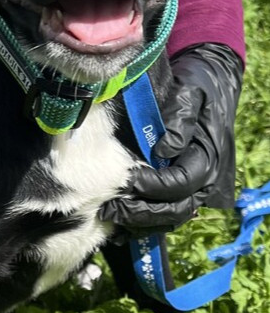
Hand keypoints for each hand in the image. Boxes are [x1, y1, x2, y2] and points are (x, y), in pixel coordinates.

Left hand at [100, 43, 242, 236]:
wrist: (204, 88)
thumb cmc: (194, 89)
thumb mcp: (190, 94)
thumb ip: (179, 118)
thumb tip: (165, 148)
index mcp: (206, 159)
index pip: (181, 183)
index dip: (154, 185)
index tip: (128, 180)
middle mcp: (202, 182)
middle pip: (174, 209)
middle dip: (141, 212)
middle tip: (110, 207)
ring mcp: (190, 191)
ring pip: (167, 219)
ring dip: (138, 222)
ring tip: (107, 213)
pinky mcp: (176, 194)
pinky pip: (160, 219)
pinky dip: (139, 224)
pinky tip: (114, 221)